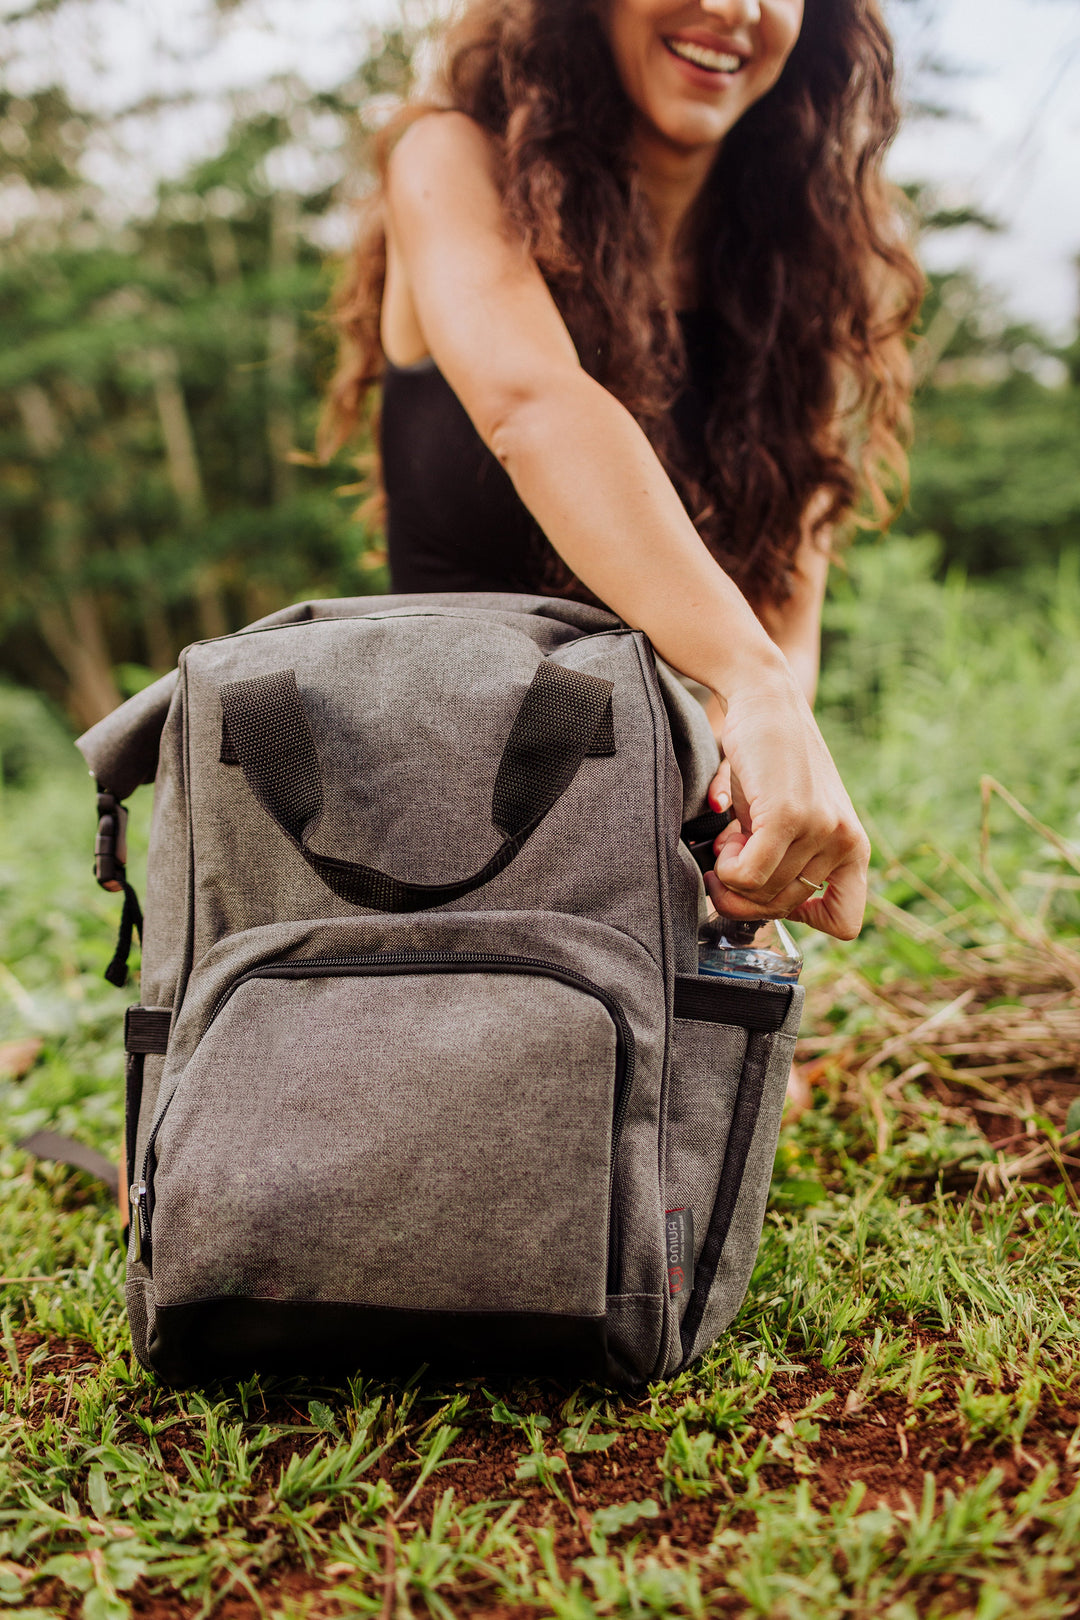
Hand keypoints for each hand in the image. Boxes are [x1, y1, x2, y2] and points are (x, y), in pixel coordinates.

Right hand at [702, 668, 869, 939]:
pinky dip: (725, 867)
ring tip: (730, 834)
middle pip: (784, 910)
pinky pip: (747, 876)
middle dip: (747, 893)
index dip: (801, 918)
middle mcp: (845, 841)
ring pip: (762, 894)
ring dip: (731, 872)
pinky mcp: (790, 816)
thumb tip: (746, 905)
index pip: (846, 922)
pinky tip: (725, 835)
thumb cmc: (769, 760)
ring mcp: (821, 829)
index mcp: (853, 846)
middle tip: (730, 858)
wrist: (764, 699)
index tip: (769, 891)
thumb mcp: (791, 817)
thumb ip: (785, 862)